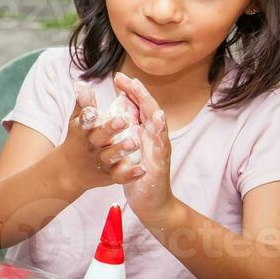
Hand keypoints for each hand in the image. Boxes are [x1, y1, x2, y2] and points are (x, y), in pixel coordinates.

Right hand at [54, 84, 130, 195]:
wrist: (68, 172)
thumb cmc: (77, 140)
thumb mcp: (77, 122)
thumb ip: (83, 105)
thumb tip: (82, 84)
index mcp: (84, 132)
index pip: (86, 122)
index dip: (90, 116)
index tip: (95, 111)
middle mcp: (92, 146)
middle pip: (100, 137)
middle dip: (111, 129)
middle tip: (124, 120)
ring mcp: (101, 162)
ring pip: (112, 156)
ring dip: (123, 149)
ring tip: (134, 141)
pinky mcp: (110, 176)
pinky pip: (120, 176)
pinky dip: (130, 174)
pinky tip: (142, 169)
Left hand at [113, 73, 173, 218]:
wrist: (150, 201)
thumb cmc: (137, 172)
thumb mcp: (127, 146)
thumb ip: (125, 127)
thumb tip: (118, 107)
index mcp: (144, 132)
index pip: (138, 106)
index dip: (131, 91)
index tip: (119, 77)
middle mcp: (154, 138)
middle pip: (150, 112)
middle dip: (142, 96)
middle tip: (131, 81)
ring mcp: (159, 151)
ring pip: (160, 130)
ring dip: (156, 117)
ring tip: (151, 106)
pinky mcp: (160, 167)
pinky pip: (161, 152)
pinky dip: (159, 140)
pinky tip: (157, 132)